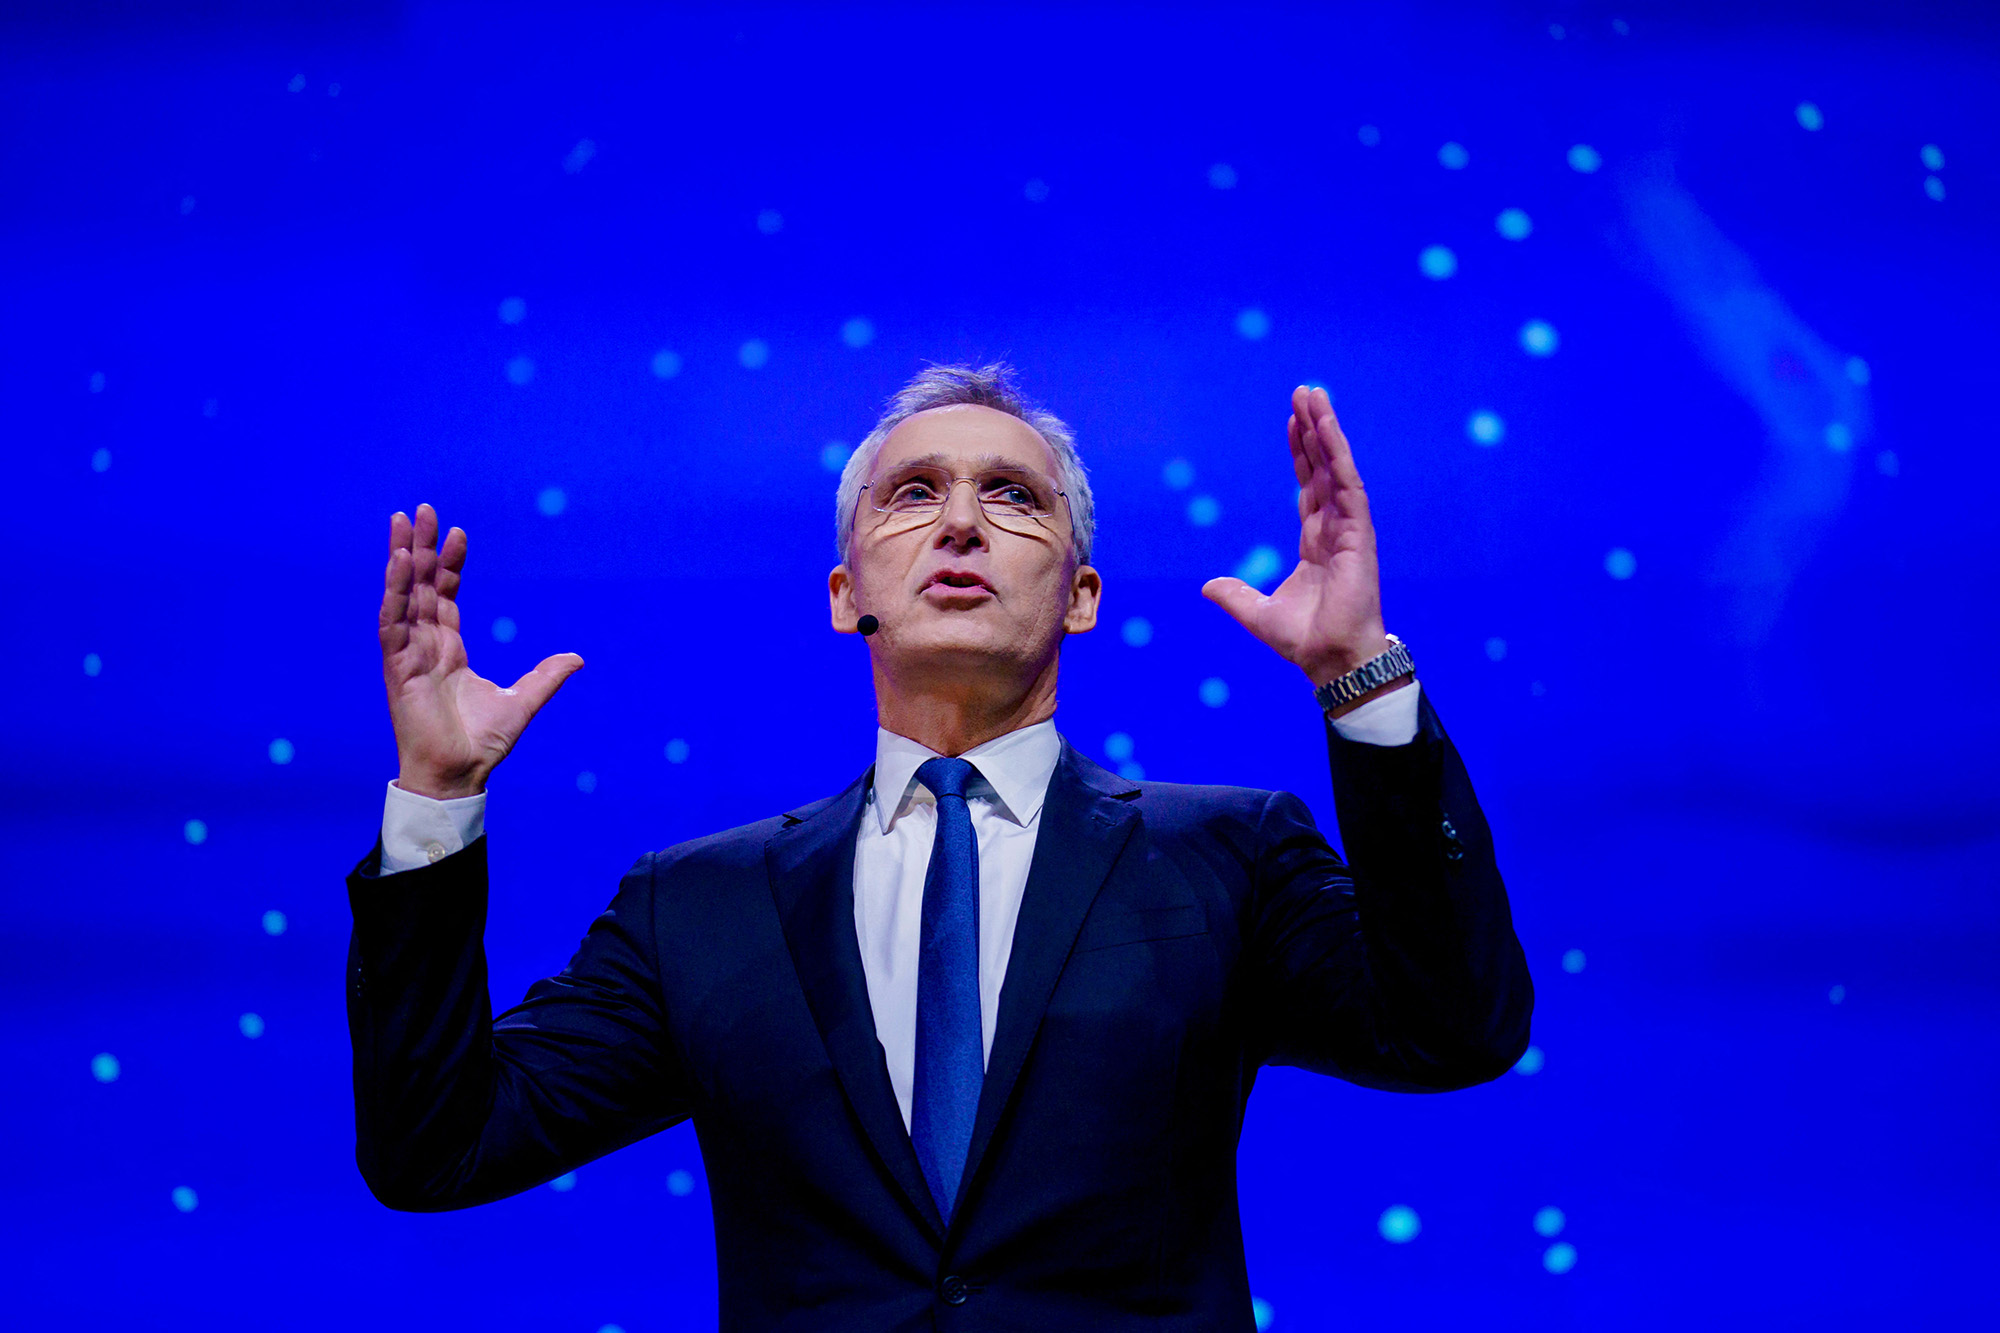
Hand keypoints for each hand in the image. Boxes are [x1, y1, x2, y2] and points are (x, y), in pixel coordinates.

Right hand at [379, 503, 582, 798]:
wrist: (461, 775)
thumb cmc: (482, 744)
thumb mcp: (522, 701)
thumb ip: (545, 677)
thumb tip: (576, 658)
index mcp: (448, 651)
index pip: (445, 596)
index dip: (449, 565)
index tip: (457, 534)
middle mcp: (425, 646)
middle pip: (420, 586)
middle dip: (419, 548)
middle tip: (421, 509)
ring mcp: (409, 654)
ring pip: (402, 595)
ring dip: (400, 558)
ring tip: (401, 520)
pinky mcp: (398, 667)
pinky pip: (392, 621)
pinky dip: (394, 591)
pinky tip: (396, 561)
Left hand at [1202, 386, 1398, 689]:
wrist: (1331, 659)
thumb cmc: (1305, 640)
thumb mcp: (1258, 614)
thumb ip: (1236, 597)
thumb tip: (1208, 587)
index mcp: (1316, 542)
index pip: (1309, 487)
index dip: (1301, 454)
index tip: (1292, 422)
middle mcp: (1335, 529)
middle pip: (1323, 467)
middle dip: (1313, 429)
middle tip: (1305, 392)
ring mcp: (1350, 528)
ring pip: (1336, 468)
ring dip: (1326, 431)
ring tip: (1315, 395)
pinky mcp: (1359, 532)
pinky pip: (1348, 484)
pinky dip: (1338, 455)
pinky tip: (1327, 429)